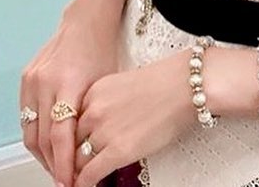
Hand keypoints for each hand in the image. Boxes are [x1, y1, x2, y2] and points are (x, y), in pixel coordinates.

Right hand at [20, 0, 128, 186]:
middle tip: (66, 181)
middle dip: (53, 164)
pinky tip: (49, 146)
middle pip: (42, 138)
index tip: (70, 183)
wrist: (88, 17)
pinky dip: (36, 135)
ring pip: (30, 131)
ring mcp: (32, 80)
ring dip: (42, 154)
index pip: (60, 136)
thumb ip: (95, 117)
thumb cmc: (103, 47)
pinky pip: (26, 116)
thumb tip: (95, 152)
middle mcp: (45, 82)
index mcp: (68, 83)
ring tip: (58, 168)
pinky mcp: (26, 78)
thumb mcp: (106, 83)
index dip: (63, 164)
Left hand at [73, 54, 193, 186]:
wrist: (186, 85)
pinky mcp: (118, 151)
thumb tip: (101, 125)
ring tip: (76, 180)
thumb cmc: (165, 82)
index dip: (73, 138)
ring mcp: (104, 131)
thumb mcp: (124, 85)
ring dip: (76, 172)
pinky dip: (83, 185)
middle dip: (72, 156)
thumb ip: (106, 103)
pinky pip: (89, 175)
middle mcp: (94, 110)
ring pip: (77, 160)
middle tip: (72, 168)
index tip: (71, 148)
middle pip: (71, 141)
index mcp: (94, 91)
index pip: (72, 122)